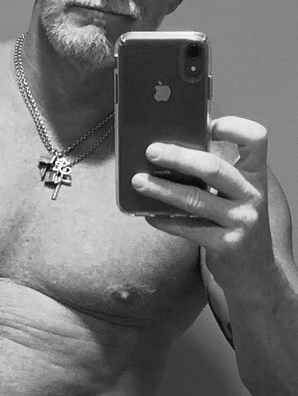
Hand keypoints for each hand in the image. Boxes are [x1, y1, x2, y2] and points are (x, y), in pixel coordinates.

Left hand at [131, 117, 273, 287]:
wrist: (256, 271)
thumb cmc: (238, 224)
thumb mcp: (238, 195)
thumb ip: (216, 173)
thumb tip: (174, 147)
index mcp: (255, 175)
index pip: (256, 139)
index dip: (234, 127)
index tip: (208, 124)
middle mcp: (252, 195)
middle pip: (214, 168)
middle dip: (179, 157)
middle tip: (151, 151)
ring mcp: (241, 221)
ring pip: (196, 199)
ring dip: (163, 189)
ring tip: (138, 181)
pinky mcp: (227, 245)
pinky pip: (189, 229)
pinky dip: (165, 220)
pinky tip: (148, 214)